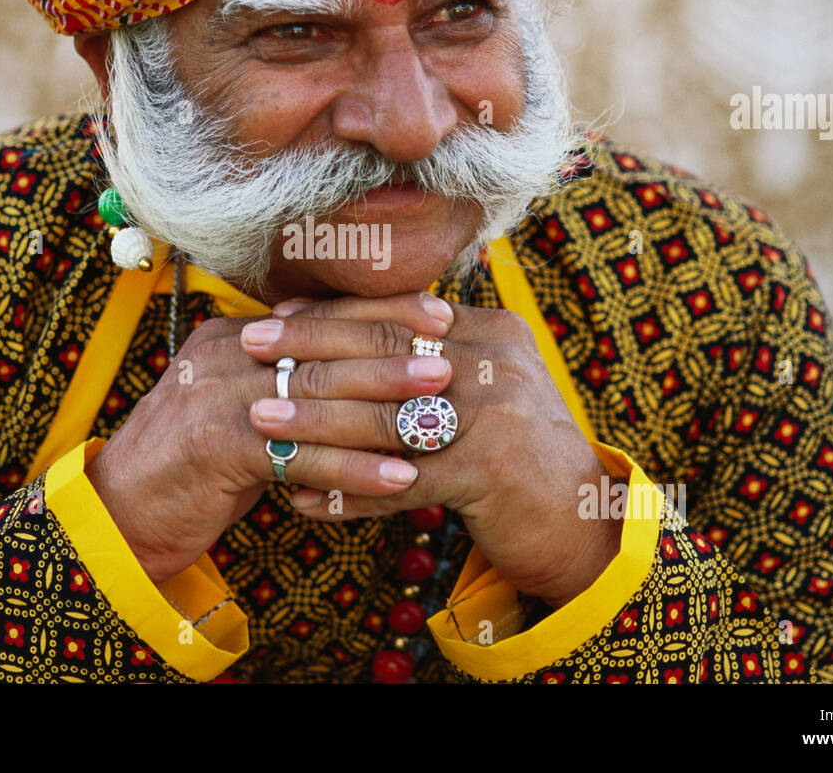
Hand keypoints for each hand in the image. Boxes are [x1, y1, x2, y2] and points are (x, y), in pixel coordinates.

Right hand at [83, 295, 454, 582]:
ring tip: (441, 418)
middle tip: (453, 360)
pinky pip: (303, 456)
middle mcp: (226, 353)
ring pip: (319, 398)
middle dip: (395, 353)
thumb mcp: (241, 409)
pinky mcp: (216, 446)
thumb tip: (363, 368)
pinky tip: (403, 478)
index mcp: (235, 335)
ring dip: (386, 409)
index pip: (320, 313)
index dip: (381, 312)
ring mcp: (218, 396)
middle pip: (325, 347)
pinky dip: (356, 468)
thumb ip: (288, 382)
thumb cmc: (196, 465)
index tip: (441, 316)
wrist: (121, 512)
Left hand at [242, 293, 622, 608]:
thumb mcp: (484, 389)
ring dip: (314, 420)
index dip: (333, 312)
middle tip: (250, 347)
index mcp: (492, 332)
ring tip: (257, 422)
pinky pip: (399, 482)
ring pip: (384, 414)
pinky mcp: (490, 472)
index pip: (399, 310)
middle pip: (385, 347)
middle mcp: (498, 362)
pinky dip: (347, 491)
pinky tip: (302, 497)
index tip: (276, 316)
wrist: (582, 521)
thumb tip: (353, 331)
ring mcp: (497, 415)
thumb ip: (434, 357)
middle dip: (309, 347)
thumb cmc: (515, 453)